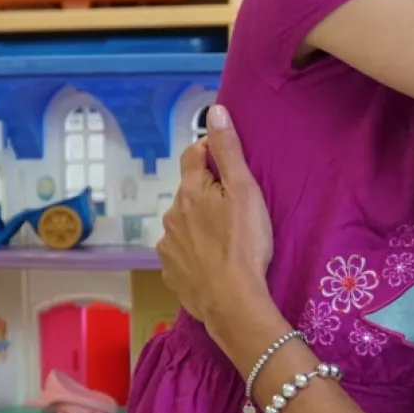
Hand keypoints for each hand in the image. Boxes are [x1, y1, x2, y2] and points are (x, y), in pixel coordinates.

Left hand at [157, 104, 273, 326]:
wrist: (233, 302)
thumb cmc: (244, 243)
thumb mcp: (244, 191)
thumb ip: (228, 150)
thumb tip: (214, 110)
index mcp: (189, 192)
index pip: (192, 156)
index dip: (209, 152)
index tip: (228, 161)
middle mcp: (171, 215)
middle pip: (189, 193)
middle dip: (207, 194)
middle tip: (235, 210)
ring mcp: (168, 246)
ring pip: (184, 225)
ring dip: (199, 225)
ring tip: (225, 241)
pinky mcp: (171, 273)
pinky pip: (182, 254)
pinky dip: (195, 254)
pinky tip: (212, 264)